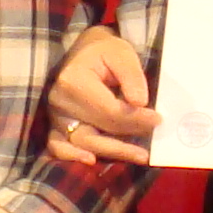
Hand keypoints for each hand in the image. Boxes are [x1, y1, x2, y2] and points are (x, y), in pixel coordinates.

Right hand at [44, 26, 158, 166]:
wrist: (82, 52)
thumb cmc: (103, 51)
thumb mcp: (122, 53)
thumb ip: (131, 76)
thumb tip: (139, 103)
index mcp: (73, 81)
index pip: (109, 111)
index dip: (136, 119)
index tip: (157, 119)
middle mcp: (59, 102)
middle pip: (98, 129)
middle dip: (129, 135)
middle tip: (154, 135)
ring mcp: (54, 116)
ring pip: (84, 142)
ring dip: (113, 152)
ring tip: (140, 156)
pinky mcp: (54, 125)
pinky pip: (58, 147)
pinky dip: (72, 156)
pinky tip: (92, 161)